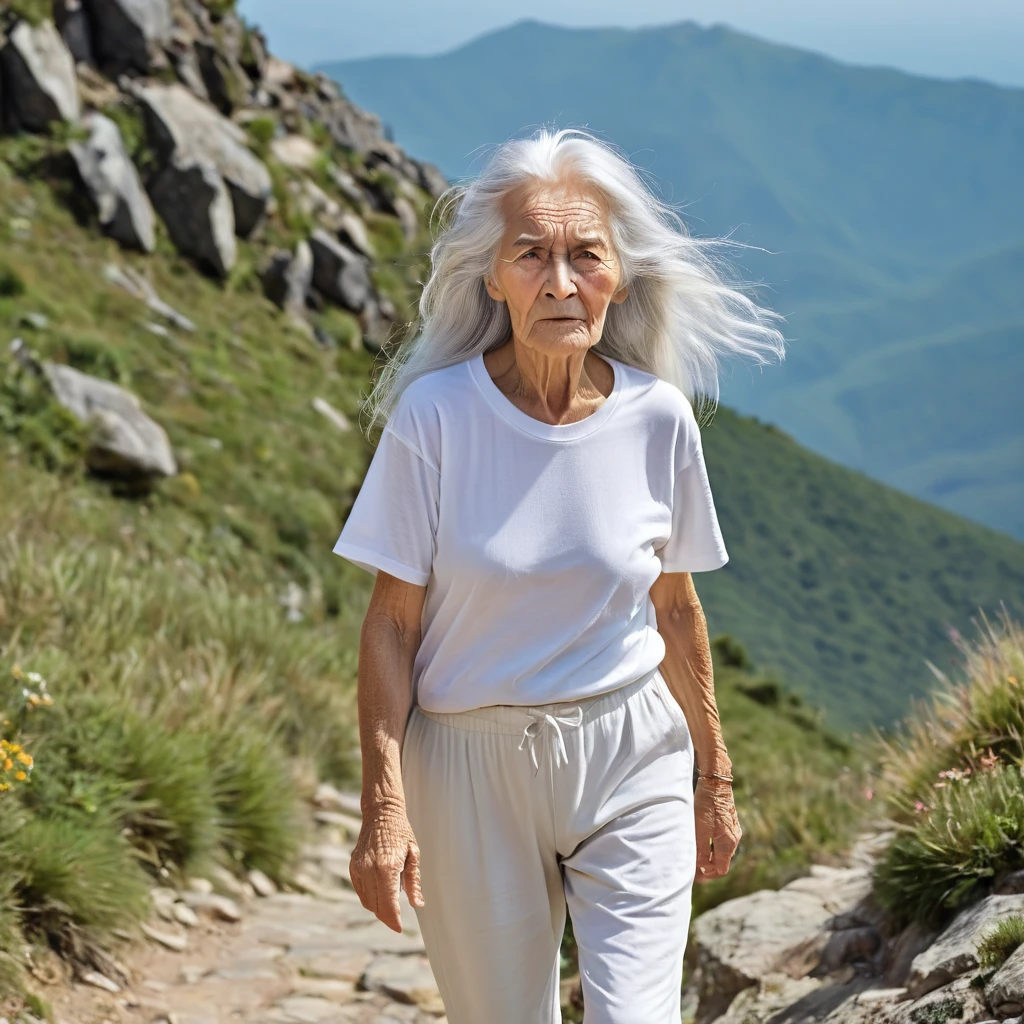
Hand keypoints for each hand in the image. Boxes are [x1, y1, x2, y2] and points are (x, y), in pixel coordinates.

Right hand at [349, 805, 424, 931]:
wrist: (380, 813)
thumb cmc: (401, 831)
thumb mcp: (413, 854)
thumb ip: (414, 881)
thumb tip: (417, 904)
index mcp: (387, 867)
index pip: (389, 904)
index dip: (394, 920)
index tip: (400, 928)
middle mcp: (370, 869)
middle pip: (376, 906)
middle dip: (387, 917)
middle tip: (397, 922)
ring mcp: (359, 868)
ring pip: (366, 901)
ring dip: (377, 910)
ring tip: (389, 911)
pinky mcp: (353, 866)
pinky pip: (360, 891)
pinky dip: (369, 899)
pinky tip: (379, 897)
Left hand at [694, 778, 741, 880]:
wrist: (715, 782)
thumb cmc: (706, 805)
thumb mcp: (700, 830)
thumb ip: (701, 851)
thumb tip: (701, 870)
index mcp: (728, 843)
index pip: (720, 870)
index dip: (707, 874)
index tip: (694, 874)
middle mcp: (734, 839)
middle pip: (721, 862)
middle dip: (707, 867)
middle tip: (692, 866)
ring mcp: (733, 831)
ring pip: (721, 851)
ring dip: (709, 856)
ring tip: (694, 854)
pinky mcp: (729, 823)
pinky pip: (721, 841)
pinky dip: (711, 846)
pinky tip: (700, 840)